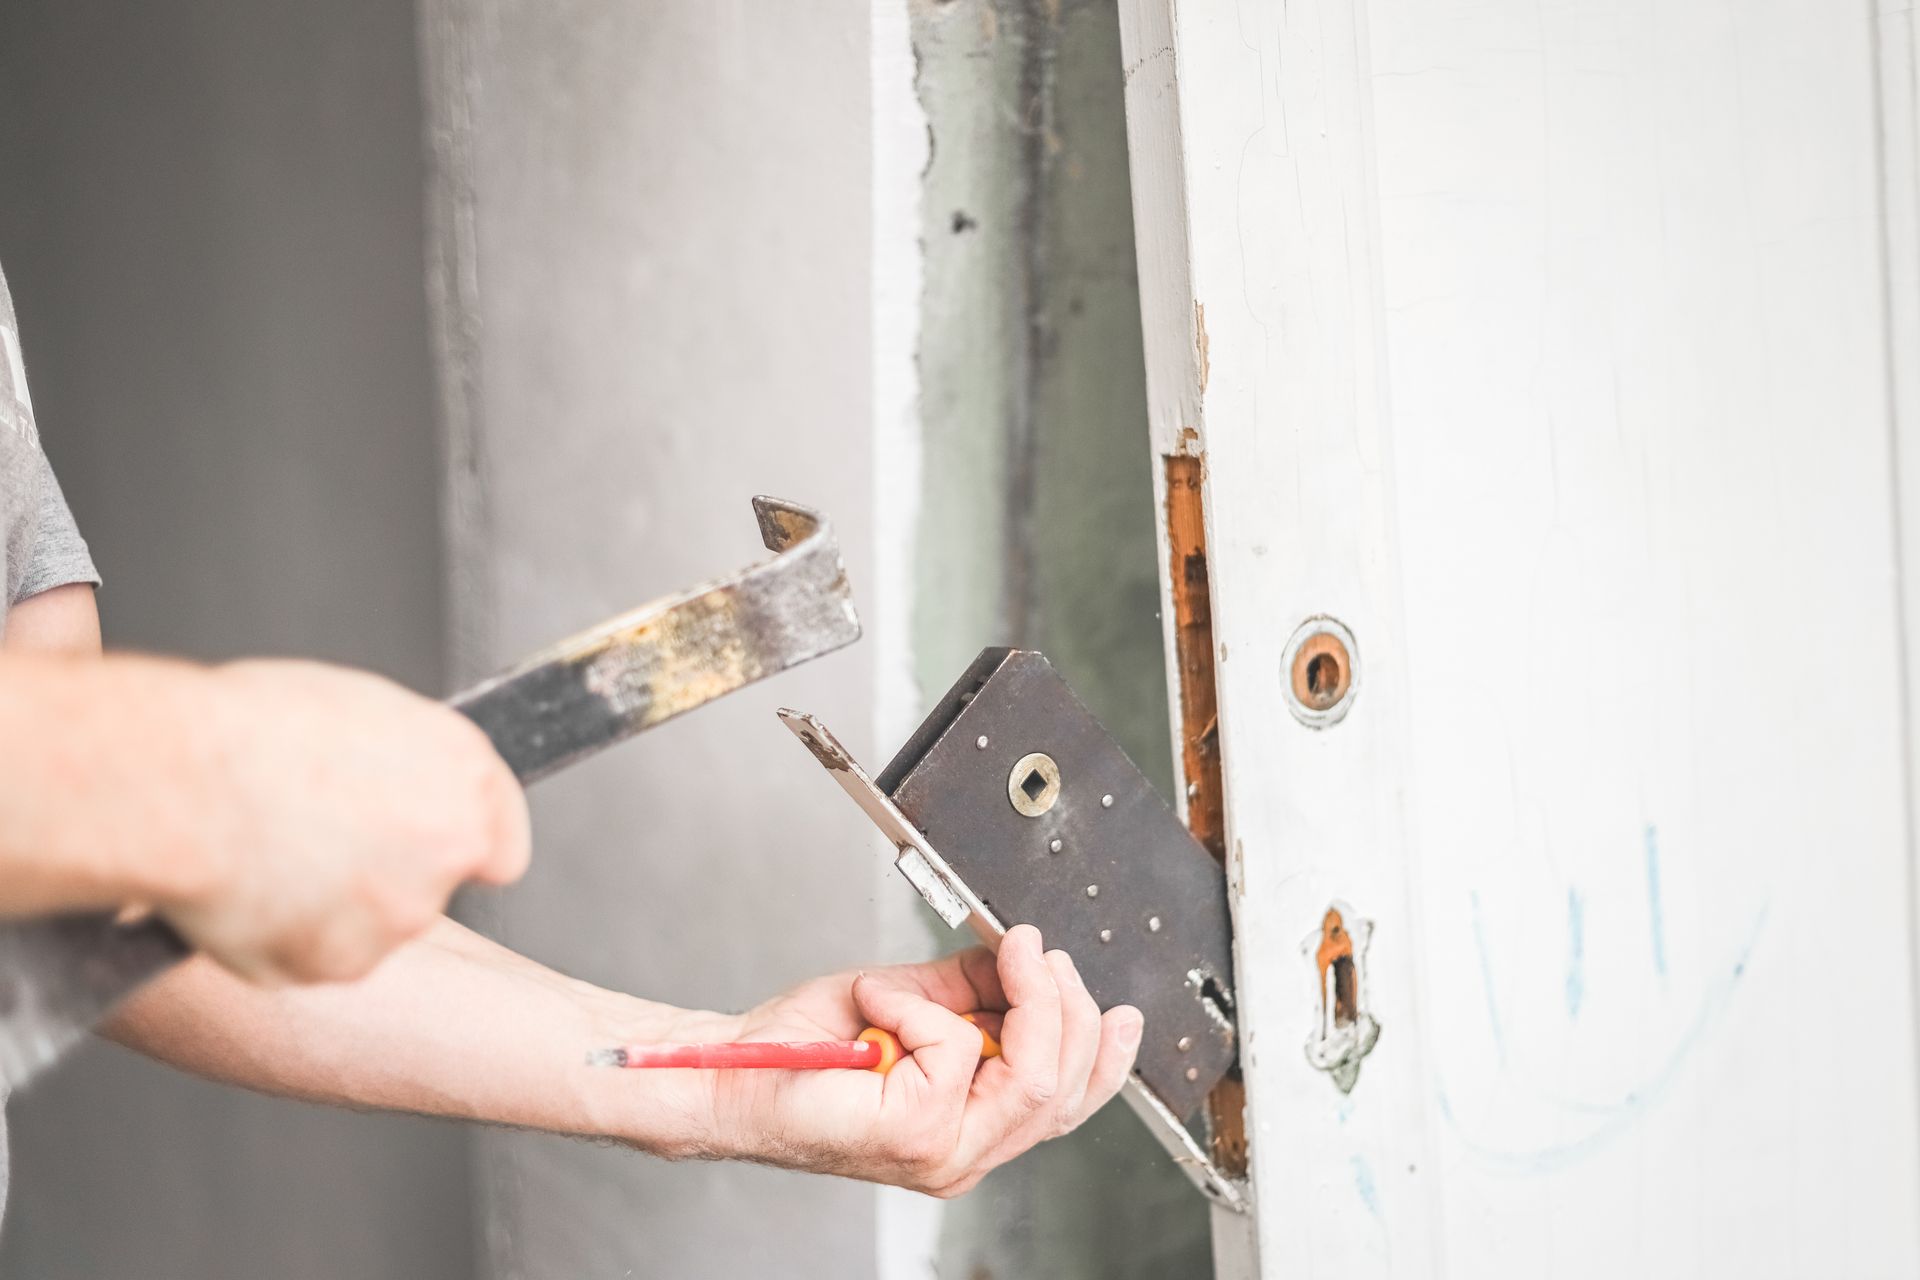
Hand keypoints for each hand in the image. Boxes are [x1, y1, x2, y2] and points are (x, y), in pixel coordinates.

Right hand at [156, 659, 529, 984]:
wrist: (181, 782)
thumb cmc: (255, 729)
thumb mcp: (363, 710)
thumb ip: (412, 761)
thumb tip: (411, 783)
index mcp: (464, 782)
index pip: (501, 843)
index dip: (458, 844)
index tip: (428, 847)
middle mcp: (447, 854)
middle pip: (426, 885)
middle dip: (381, 871)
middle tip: (311, 835)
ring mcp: (396, 917)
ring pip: (369, 925)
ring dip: (330, 906)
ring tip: (266, 854)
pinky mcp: (338, 963)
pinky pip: (312, 957)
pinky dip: (282, 937)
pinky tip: (245, 891)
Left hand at [692, 925, 1143, 1195]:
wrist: (734, 1074)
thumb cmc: (805, 1049)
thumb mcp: (912, 1000)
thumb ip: (971, 989)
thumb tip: (1019, 957)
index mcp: (974, 1127)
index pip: (1069, 1101)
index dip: (1099, 1042)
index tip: (1072, 971)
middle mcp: (966, 1153)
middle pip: (1061, 1087)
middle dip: (1064, 1003)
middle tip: (1034, 949)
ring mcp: (944, 1153)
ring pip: (1032, 1076)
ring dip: (1022, 998)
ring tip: (1002, 955)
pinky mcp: (915, 1135)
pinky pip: (958, 1050)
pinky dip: (922, 1007)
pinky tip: (881, 999)